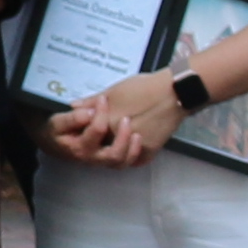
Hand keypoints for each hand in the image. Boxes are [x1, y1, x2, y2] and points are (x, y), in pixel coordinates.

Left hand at [49, 74, 177, 168]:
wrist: (174, 92)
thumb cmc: (145, 87)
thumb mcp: (115, 90)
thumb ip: (93, 101)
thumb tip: (73, 106)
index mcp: (108, 123)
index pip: (88, 133)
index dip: (83, 129)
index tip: (83, 123)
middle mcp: (119, 140)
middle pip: (101, 147)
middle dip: (96, 141)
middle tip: (99, 132)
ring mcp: (134, 148)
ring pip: (117, 158)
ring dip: (114, 150)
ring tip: (113, 139)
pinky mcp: (149, 152)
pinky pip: (135, 160)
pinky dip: (130, 155)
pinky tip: (128, 146)